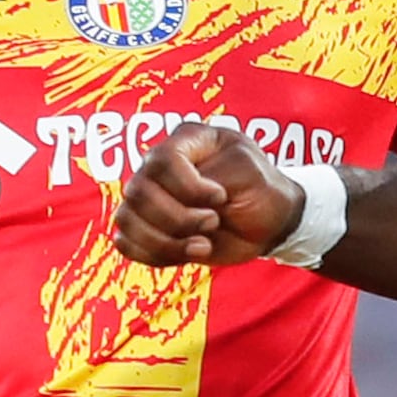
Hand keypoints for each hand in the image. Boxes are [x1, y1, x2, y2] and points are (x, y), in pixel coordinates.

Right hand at [113, 120, 300, 266]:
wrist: (268, 222)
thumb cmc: (260, 188)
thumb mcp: (248, 170)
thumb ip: (213, 175)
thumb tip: (181, 198)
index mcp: (185, 140)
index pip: (161, 160)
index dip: (187, 187)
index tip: (220, 197)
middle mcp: (158, 166)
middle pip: (138, 193)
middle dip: (178, 219)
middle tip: (214, 222)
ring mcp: (150, 198)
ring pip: (128, 220)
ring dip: (167, 242)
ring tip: (203, 245)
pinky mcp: (149, 228)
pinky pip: (127, 244)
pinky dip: (155, 256)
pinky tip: (188, 254)